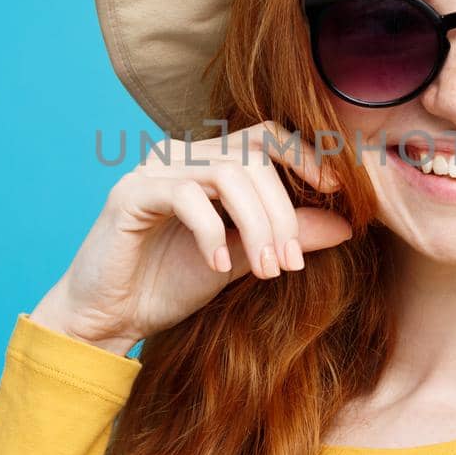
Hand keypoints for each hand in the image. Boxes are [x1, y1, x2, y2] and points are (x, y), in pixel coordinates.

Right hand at [30, 120, 354, 350]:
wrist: (109, 318)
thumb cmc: (171, 284)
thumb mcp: (244, 260)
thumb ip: (286, 237)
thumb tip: (347, 225)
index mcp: (209, 163)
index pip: (267, 137)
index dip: (307, 156)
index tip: (339, 193)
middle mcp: (182, 155)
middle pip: (254, 155)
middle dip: (283, 211)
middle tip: (290, 263)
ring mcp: (155, 170)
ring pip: (228, 173)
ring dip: (258, 224)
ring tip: (265, 271)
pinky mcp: (131, 194)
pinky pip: (187, 196)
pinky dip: (212, 231)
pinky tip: (217, 266)